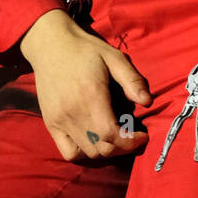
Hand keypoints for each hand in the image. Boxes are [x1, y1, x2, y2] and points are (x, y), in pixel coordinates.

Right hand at [19, 10, 151, 161]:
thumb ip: (131, 79)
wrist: (50, 44)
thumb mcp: (113, 57)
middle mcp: (73, 112)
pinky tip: (93, 140)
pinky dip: (84, 153)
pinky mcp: (50, 124)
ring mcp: (59, 120)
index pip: (111, 135)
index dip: (130, 142)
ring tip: (115, 137)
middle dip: (123, 147)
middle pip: (102, 148)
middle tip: (132, 136)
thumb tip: (147, 101)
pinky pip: (68, 152)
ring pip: (87, 153)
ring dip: (105, 150)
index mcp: (91, 95)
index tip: (142, 136)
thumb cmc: (85, 50)